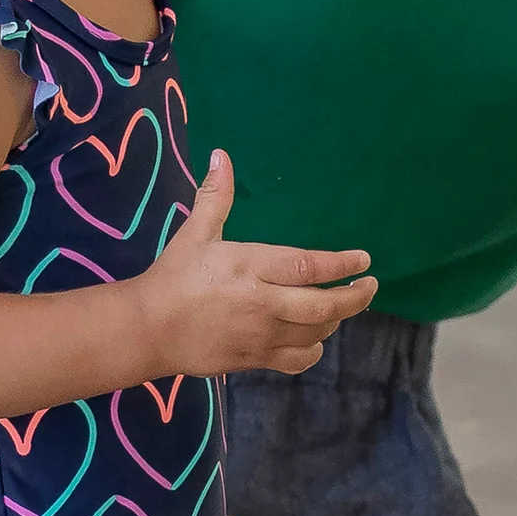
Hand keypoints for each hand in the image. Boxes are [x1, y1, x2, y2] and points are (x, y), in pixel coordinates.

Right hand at [139, 150, 375, 375]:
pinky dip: (313, 349)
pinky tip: (315, 337)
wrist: (145, 330)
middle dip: (354, 297)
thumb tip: (221, 156)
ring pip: (314, 333)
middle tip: (370, 285)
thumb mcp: (194, 233)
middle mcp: (261, 303)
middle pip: (321, 306)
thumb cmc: (174, 277)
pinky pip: (296, 360)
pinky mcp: (253, 360)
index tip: (364, 259)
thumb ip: (215, 197)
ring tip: (343, 305)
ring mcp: (259, 335)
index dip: (341, 264)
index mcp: (249, 267)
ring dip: (335, 320)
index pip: (308, 267)